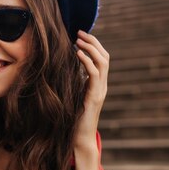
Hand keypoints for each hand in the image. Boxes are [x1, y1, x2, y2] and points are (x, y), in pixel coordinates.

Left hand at [73, 30, 108, 151]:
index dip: (93, 45)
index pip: (101, 58)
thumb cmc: (73, 117)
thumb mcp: (73, 95)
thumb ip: (74, 82)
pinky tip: (77, 53)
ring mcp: (100, 91)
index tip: (80, 35)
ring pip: (103, 62)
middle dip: (93, 42)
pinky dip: (87, 61)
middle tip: (79, 32)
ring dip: (90, 48)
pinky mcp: (95, 97)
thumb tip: (64, 68)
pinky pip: (95, 74)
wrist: (79, 137)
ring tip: (78, 40)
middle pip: (105, 56)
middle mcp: (102, 85)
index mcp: (98, 84)